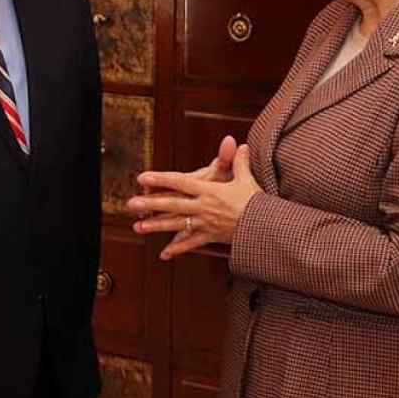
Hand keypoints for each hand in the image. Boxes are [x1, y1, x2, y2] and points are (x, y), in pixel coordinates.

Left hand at [126, 138, 261, 259]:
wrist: (268, 228)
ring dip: (156, 226)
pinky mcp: (211, 237)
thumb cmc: (257, 202)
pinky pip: (191, 244)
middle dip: (150, 205)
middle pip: (173, 205)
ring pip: (177, 225)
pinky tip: (163, 254)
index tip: (143, 178)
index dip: (161, 179)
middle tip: (130, 204)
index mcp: (210, 191)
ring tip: (138, 227)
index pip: (180, 182)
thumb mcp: (247, 179)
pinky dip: (178, 249)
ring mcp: (206, 224)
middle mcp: (204, 208)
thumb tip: (239, 144)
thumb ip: (238, 161)